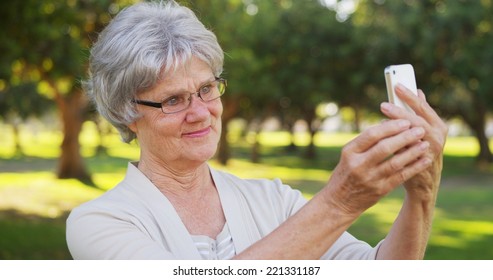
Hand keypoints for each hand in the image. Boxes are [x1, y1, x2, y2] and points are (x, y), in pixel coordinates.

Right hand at [324, 118, 432, 216]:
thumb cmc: (346, 172)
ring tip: (425, 143)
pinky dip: (415, 167)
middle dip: (404, 137)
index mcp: (349, 152)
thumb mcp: (348, 155)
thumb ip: (365, 142)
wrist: (339, 202)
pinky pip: (401, 176)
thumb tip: (389, 124)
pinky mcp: (380, 190)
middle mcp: (359, 165)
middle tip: (420, 129)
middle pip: (384, 148)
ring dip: (412, 152)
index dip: (390, 127)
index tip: (405, 121)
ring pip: (395, 163)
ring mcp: (370, 179)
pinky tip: (425, 160)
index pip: (371, 135)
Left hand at [381, 84, 447, 200]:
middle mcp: (437, 135)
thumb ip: (419, 113)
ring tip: (383, 117)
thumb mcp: (422, 131)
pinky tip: (384, 137)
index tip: (396, 85)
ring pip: (413, 134)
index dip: (409, 96)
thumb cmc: (418, 151)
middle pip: (418, 119)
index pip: (423, 106)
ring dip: (398, 125)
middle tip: (383, 104)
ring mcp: (431, 149)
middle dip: (400, 111)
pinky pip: (407, 151)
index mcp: (438, 124)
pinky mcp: (422, 163)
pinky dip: (396, 143)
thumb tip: (417, 91)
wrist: (424, 182)